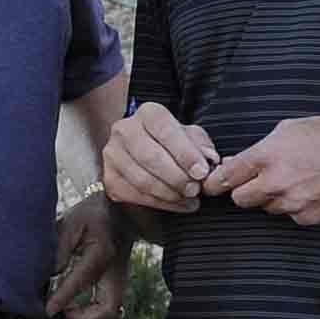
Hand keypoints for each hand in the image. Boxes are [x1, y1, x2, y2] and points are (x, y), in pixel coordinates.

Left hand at [45, 194, 131, 318]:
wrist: (120, 214)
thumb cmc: (94, 216)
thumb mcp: (72, 222)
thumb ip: (60, 248)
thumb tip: (49, 275)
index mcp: (102, 252)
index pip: (83, 280)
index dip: (64, 298)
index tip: (48, 310)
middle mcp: (115, 272)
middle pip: (107, 310)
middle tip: (59, 316)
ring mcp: (118, 282)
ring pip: (109, 316)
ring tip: (63, 314)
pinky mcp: (116, 288)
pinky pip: (106, 311)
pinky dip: (90, 317)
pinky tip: (72, 309)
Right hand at [103, 102, 218, 213]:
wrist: (143, 150)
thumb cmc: (171, 142)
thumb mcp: (189, 135)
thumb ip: (201, 145)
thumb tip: (209, 159)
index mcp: (147, 113)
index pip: (165, 130)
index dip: (185, 153)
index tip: (202, 172)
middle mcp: (124, 130)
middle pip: (150, 157)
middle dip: (177, 177)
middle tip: (195, 189)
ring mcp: (113, 155)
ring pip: (141, 179)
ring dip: (169, 193)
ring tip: (189, 198)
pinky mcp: (109, 178)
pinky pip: (134, 195)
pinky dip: (160, 204)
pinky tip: (177, 204)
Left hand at [204, 116, 319, 226]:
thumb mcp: (288, 129)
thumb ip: (259, 148)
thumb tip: (235, 163)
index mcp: (267, 155)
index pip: (225, 178)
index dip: (216, 182)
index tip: (211, 184)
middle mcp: (276, 182)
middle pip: (239, 199)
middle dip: (243, 190)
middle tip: (256, 180)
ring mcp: (293, 203)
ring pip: (265, 208)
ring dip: (271, 198)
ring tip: (293, 179)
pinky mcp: (308, 217)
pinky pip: (288, 215)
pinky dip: (293, 206)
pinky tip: (309, 189)